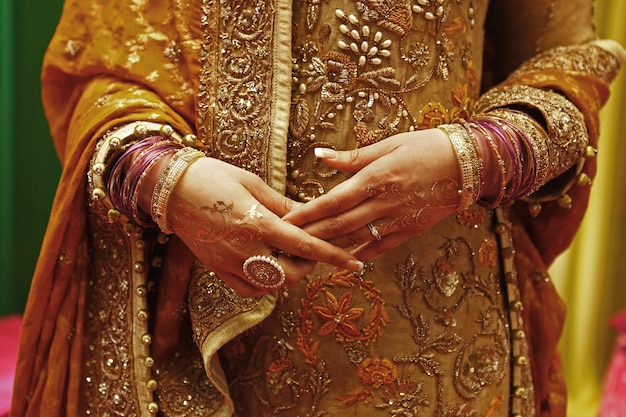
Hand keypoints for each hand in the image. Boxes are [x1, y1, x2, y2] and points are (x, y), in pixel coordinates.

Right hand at [159, 157, 362, 296]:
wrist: (170, 188)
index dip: (333, 255)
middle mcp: (244, 248)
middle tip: (312, 250)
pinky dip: (266, 283)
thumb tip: (313, 213)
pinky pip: (249, 289)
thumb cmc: (214, 177)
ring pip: (271, 285)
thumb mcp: (254, 184)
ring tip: (289, 254)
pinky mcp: (216, 269)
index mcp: (257, 222)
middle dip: (309, 266)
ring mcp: (228, 262)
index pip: (304, 245)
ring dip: (287, 274)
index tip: (355, 263)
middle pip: (290, 274)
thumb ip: (284, 204)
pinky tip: (268, 266)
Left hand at [283, 129, 460, 259]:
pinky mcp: (409, 230)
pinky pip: (380, 247)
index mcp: (375, 179)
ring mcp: (397, 220)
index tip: (287, 220)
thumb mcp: (388, 144)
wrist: (467, 164)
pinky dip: (361, 255)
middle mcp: (383, 203)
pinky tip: (344, 261)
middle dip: (311, 235)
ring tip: (307, 255)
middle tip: (287, 244)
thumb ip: (352, 157)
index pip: (333, 201)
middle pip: (340, 225)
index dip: (308, 213)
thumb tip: (320, 155)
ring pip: (357, 239)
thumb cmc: (425, 147)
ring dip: (330, 249)